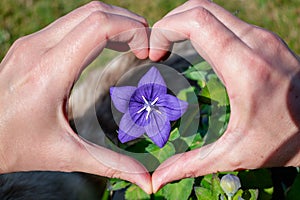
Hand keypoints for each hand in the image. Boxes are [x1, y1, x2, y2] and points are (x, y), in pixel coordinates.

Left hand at [0, 2, 150, 193]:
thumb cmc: (14, 147)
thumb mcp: (65, 156)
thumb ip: (110, 164)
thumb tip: (147, 179)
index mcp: (49, 72)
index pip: (99, 27)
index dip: (132, 30)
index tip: (148, 49)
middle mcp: (38, 48)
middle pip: (95, 12)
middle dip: (128, 22)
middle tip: (146, 44)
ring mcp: (32, 42)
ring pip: (82, 13)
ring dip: (113, 22)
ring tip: (132, 42)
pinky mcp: (30, 44)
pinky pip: (70, 22)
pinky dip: (96, 27)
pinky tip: (107, 45)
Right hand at [150, 0, 299, 191]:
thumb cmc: (287, 143)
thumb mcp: (236, 155)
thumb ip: (192, 164)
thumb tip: (157, 179)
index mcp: (245, 66)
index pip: (195, 22)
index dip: (165, 29)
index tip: (153, 52)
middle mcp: (257, 42)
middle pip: (201, 8)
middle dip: (171, 21)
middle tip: (157, 46)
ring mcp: (264, 38)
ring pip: (215, 11)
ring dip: (187, 22)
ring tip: (171, 46)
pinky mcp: (267, 41)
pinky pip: (227, 22)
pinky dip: (205, 28)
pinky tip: (196, 50)